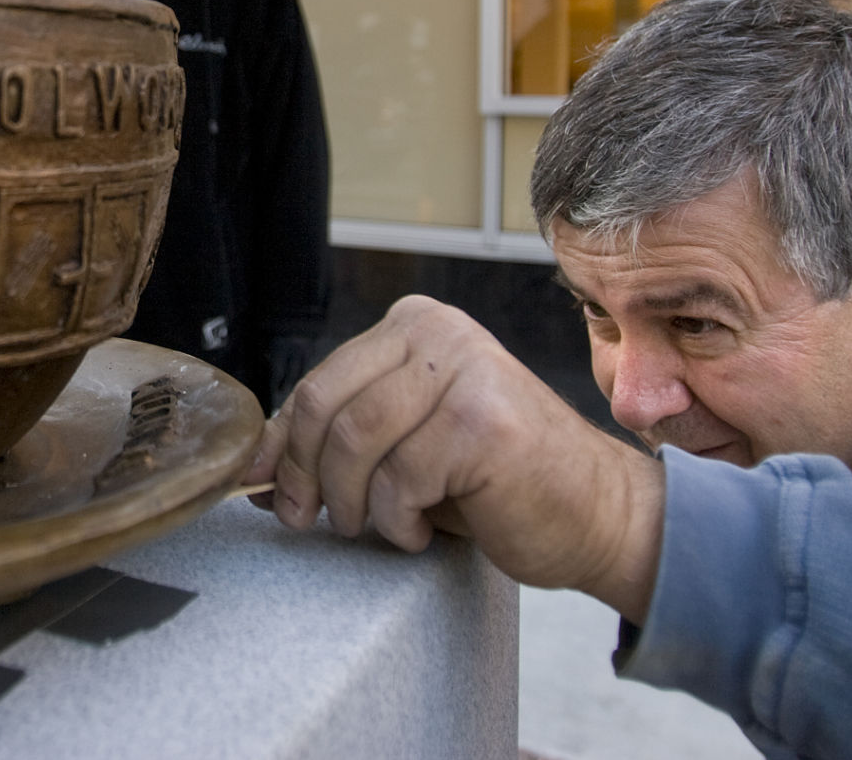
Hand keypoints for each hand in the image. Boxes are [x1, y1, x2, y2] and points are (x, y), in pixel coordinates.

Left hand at [246, 295, 664, 620]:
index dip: (282, 446)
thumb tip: (253, 469)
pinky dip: (399, 521)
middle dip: (304, 477)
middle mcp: (440, 333)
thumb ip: (338, 439)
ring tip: (379, 524)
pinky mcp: (483, 424)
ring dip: (352, 503)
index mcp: (417, 324)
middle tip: (307, 520)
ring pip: (355, 445)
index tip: (264, 488)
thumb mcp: (405, 443)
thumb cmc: (497, 481)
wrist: (597, 513)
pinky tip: (423, 527)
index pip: (317, 383)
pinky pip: (399, 481)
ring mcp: (466, 374)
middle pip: (325, 408)